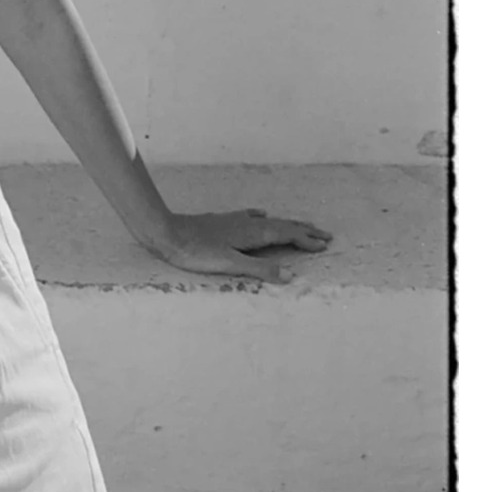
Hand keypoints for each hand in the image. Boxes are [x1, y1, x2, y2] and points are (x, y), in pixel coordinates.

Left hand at [159, 208, 332, 283]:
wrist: (167, 232)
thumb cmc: (197, 252)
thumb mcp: (230, 264)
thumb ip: (260, 270)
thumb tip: (291, 276)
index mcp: (253, 233)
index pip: (287, 235)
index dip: (306, 240)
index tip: (324, 245)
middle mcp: (247, 223)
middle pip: (282, 225)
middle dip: (304, 230)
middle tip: (325, 234)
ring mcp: (235, 220)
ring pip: (269, 221)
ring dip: (287, 224)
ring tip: (301, 226)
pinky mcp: (223, 220)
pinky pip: (250, 217)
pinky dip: (262, 218)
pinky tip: (260, 215)